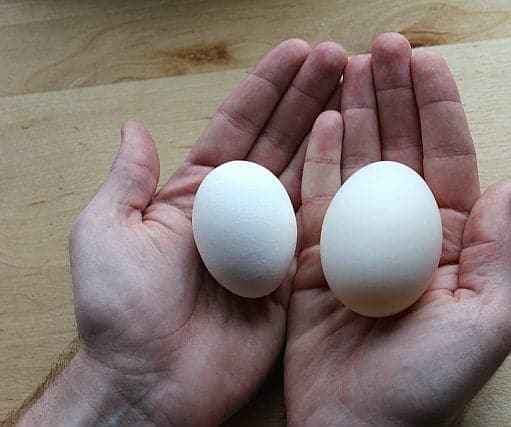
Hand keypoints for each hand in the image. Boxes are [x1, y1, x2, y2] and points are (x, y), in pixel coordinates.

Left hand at [64, 40, 345, 424]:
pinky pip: (319, 228)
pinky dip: (339, 191)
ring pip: (306, 175)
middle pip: (280, 142)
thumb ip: (127, 179)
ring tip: (360, 89)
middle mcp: (237, 212)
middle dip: (310, 97)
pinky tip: (362, 156)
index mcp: (195, 195)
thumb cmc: (121, 310)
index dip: (267, 88)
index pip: (237, 127)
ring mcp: (268, 242)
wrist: (152, 382)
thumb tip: (134, 126)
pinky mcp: (292, 276)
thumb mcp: (107, 232)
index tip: (297, 51)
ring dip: (332, 131)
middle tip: (342, 58)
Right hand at [285, 33, 510, 425]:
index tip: (427, 62)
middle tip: (384, 47)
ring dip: (355, 114)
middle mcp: (404, 235)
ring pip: (357, 163)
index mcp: (451, 244)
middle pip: (400, 150)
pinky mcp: (316, 256)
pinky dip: (318, 157)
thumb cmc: (425, 384)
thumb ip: (497, 252)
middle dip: (394, 96)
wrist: (355, 426)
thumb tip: (506, 185)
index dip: (439, 109)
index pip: (447, 161)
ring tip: (350, 67)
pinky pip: (316, 196)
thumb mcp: (485, 323)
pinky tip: (322, 121)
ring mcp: (357, 241)